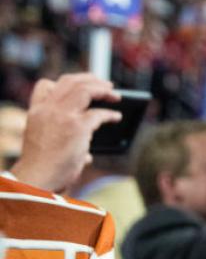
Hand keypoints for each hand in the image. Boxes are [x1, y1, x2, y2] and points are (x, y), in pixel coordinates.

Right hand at [10, 74, 120, 192]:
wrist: (36, 179)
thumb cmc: (42, 167)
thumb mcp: (43, 143)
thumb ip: (62, 138)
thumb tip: (89, 154)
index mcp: (36, 112)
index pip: (45, 85)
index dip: (65, 82)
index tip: (81, 84)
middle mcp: (47, 109)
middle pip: (70, 82)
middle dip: (91, 79)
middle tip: (107, 84)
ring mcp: (62, 116)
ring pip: (85, 89)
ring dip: (103, 90)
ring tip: (115, 95)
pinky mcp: (77, 127)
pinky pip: (99, 114)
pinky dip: (111, 114)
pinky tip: (117, 118)